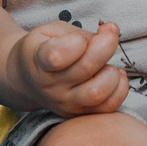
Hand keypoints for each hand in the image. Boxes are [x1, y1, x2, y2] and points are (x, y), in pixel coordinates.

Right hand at [7, 19, 130, 115]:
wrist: (26, 80)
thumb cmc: (43, 49)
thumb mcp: (52, 32)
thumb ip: (81, 32)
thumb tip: (111, 31)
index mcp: (39, 61)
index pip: (56, 55)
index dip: (77, 41)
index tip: (79, 36)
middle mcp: (51, 86)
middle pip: (86, 68)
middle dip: (105, 45)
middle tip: (109, 34)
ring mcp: (65, 103)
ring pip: (98, 92)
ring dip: (111, 72)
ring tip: (106, 63)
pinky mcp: (80, 113)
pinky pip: (108, 107)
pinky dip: (120, 88)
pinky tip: (114, 75)